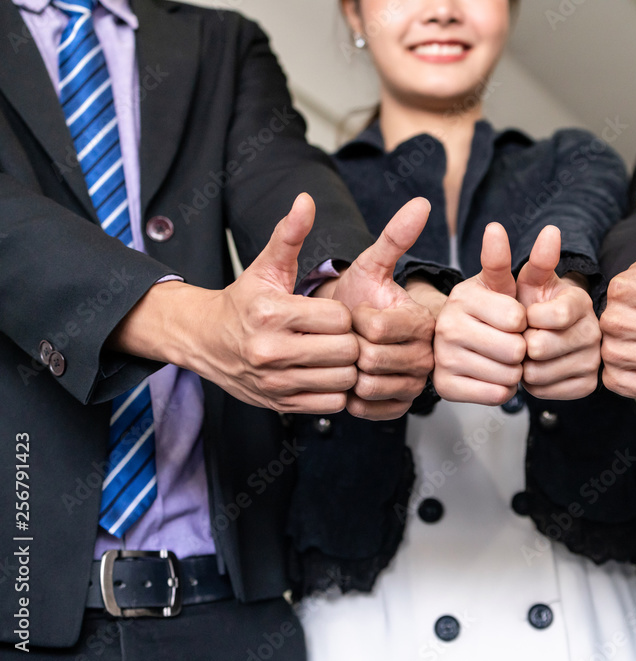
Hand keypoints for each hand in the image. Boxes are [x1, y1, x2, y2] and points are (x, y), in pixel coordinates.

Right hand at [110, 193, 360, 413]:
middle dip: (350, 343)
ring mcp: (274, 382)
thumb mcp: (265, 267)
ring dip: (346, 368)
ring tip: (334, 355)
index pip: (339, 318)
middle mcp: (270, 350)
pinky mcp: (279, 405)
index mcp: (271, 313)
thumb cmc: (244, 301)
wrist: (204, 341)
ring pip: (342, 380)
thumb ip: (289, 234)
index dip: (344, 316)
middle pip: (345, 351)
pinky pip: (331, 404)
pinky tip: (325, 374)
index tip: (332, 314)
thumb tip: (305, 200)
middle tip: (339, 336)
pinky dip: (336, 391)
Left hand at [324, 198, 435, 419]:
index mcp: (424, 320)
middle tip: (350, 336)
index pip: (377, 328)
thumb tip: (422, 201)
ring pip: (369, 386)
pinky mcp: (400, 408)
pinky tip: (350, 377)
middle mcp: (428, 356)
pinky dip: (351, 396)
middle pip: (373, 359)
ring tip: (350, 355)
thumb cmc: (360, 297)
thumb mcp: (372, 265)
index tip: (354, 312)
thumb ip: (395, 237)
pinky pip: (367, 408)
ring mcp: (416, 385)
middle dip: (350, 346)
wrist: (354, 336)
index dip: (355, 321)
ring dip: (348, 372)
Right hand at [433, 223, 526, 405]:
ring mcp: (442, 357)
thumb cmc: (496, 309)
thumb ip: (537, 261)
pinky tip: (493, 374)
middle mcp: (447, 324)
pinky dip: (504, 388)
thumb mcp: (515, 284)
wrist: (463, 340)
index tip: (513, 317)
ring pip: (507, 375)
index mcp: (464, 295)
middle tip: (509, 341)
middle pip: (514, 350)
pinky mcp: (445, 386)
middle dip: (522, 349)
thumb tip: (554, 230)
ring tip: (501, 358)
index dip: (524, 322)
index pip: (517, 318)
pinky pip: (496, 395)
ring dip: (515, 371)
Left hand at [515, 226, 600, 398]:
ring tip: (527, 350)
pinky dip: (531, 383)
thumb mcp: (527, 280)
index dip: (528, 318)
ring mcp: (593, 360)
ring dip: (522, 365)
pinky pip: (544, 391)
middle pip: (541, 348)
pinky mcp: (587, 385)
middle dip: (520, 342)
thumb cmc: (530, 303)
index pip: (553, 316)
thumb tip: (551, 230)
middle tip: (523, 335)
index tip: (525, 314)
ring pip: (538, 373)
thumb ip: (535, 260)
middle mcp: (595, 331)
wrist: (538, 333)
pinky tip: (536, 367)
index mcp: (581, 301)